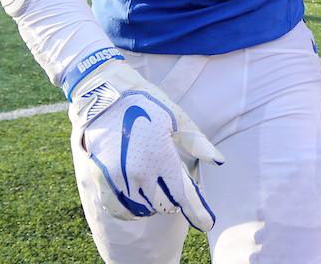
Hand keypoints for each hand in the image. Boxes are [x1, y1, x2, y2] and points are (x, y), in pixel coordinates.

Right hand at [70, 59, 223, 230]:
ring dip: (154, 205)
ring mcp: (118, 179)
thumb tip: (219, 161)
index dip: (198, 213)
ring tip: (157, 189)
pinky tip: (137, 200)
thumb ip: (198, 143)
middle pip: (165, 206)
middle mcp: (140, 173)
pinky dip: (132, 210)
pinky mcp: (101, 181)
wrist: (103, 96)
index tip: (208, 224)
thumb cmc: (145, 103)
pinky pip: (119, 210)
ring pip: (143, 210)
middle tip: (175, 188)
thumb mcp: (176, 117)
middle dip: (175, 201)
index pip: (184, 196)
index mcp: (161, 157)